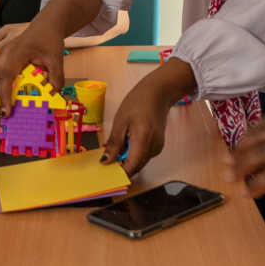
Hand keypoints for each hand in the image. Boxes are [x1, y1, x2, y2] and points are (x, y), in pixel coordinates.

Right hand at [0, 19, 66, 115]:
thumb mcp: (55, 58)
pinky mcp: (2, 61)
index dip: (3, 97)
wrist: (46, 24)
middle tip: (2, 113)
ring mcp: (1, 58)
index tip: (6, 112)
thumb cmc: (49, 38)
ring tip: (2, 107)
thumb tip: (53, 96)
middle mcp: (3, 57)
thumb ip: (55, 78)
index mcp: (14, 56)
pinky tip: (6, 97)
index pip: (3, 79)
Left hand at [100, 59, 194, 175]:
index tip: (107, 173)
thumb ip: (114, 144)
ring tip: (120, 142)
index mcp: (143, 140)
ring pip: (139, 161)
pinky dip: (134, 153)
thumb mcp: (120, 121)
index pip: (131, 167)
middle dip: (121, 165)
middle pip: (135, 166)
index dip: (119, 173)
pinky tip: (128, 140)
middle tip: (108, 157)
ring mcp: (158, 147)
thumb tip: (106, 161)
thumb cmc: (139, 102)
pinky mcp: (158, 145)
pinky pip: (144, 155)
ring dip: (127, 158)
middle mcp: (154, 147)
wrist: (158, 92)